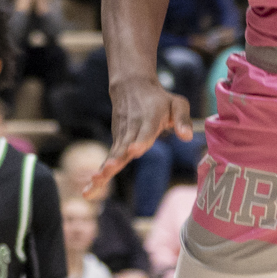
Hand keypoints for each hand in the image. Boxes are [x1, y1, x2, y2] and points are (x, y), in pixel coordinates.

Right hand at [90, 75, 191, 195]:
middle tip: (109, 168)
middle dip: (117, 158)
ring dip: (105, 168)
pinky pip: (108, 159)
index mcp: (150, 119)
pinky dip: (100, 173)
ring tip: (96, 181)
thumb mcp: (177, 103)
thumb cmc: (159, 99)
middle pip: (125, 145)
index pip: (145, 131)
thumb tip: (188, 137)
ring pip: (114, 153)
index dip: (140, 141)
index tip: (134, 150)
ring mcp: (122, 135)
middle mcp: (133, 128)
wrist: (132, 86)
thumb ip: (182, 120)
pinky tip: (89, 191)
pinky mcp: (116, 141)